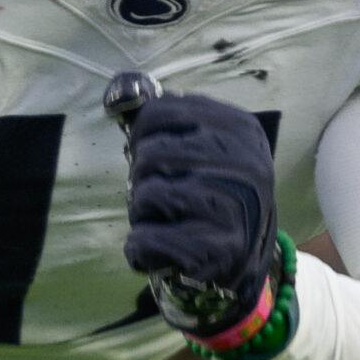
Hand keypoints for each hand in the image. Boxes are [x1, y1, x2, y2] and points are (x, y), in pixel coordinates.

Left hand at [123, 91, 295, 359]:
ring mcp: (232, 209)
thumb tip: (116, 94)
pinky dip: (141, 249)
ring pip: (145, 196)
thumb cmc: (211, 197)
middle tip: (164, 199)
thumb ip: (161, 119)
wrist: (243, 265)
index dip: (143, 137)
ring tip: (167, 223)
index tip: (156, 159)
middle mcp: (244, 164)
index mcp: (240, 129)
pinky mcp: (214, 251)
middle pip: (150, 154)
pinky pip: (143, 240)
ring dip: (142, 214)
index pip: (160, 112)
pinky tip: (162, 251)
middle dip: (143, 179)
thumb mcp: (202, 148)